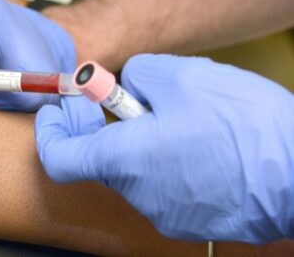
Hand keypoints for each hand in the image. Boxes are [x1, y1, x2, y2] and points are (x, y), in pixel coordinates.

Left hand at [36, 54, 293, 242]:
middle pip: (99, 158)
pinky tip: (198, 139)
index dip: (52, 130)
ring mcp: (166, 212)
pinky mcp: (193, 219)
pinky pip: (165, 184)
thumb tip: (125, 86)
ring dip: (140, 139)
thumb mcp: (179, 76)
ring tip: (177, 115)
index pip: (58, 157)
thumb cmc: (242, 125)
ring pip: (135, 169)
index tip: (60, 108)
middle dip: (102, 124)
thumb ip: (135, 76)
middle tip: (119, 95)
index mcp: (123, 160)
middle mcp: (138, 194)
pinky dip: (166, 159)